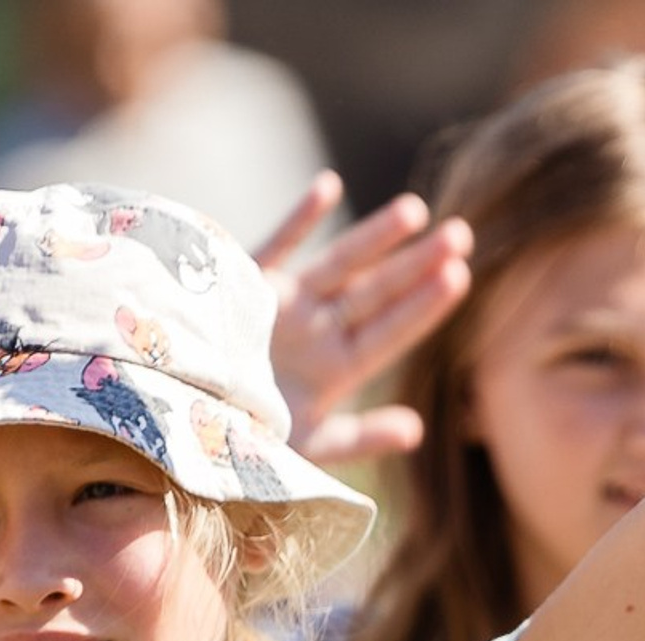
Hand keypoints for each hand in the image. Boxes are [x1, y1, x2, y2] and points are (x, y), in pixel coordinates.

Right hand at [255, 173, 473, 466]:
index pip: (390, 332)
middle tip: (463, 233)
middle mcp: (316, 332)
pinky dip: (299, 220)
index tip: (460, 276)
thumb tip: (417, 429)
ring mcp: (280, 305)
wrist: (181, 428)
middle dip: (417, 264)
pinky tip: (330, 185)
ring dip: (375, 238)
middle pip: (376, 292)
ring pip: (337, 264)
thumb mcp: (309, 450)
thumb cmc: (244, 447)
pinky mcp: (239, 286)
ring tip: (416, 211)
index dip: (424, 305)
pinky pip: (273, 246)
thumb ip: (361, 438)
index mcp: (335, 370)